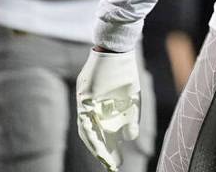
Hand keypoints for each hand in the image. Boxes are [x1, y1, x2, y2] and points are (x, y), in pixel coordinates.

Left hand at [76, 49, 140, 171]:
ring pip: (88, 132)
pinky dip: (90, 131)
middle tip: (112, 166)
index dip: (111, 152)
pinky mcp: (83, 99)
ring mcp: (88, 107)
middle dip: (104, 154)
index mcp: (107, 115)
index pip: (106, 138)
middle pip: (97, 138)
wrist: (118, 54)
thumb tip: (130, 139)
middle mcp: (96, 114)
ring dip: (96, 146)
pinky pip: (84, 119)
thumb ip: (131, 120)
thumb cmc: (125, 75)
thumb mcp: (132, 102)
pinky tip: (96, 141)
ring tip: (104, 159)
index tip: (117, 165)